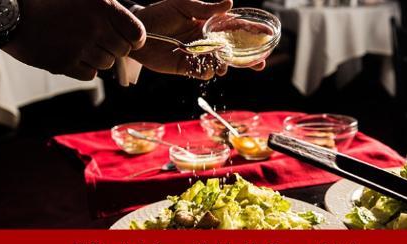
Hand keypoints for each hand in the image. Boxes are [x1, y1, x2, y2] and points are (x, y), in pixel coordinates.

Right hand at [3, 0, 145, 79]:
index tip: (128, 38)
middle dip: (114, 47)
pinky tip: (72, 55)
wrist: (12, 13)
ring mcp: (79, 47)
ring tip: (81, 45)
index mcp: (102, 6)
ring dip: (98, 57)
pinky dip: (85, 68)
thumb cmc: (49, 1)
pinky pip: (90, 75)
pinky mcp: (64, 64)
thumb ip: (109, 9)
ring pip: (107, 64)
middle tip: (100, 40)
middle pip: (122, 51)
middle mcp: (94, 27)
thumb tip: (134, 32)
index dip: (134, 38)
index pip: (136, 33)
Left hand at [130, 0, 265, 79]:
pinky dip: (209, 73)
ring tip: (223, 65)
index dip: (253, 30)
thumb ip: (205, 8)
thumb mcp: (182, 4)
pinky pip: (203, 73)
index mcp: (209, 23)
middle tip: (260, 63)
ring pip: (220, 64)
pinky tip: (209, 69)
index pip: (236, 26)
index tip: (269, 34)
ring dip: (226, 67)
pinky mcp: (186, 67)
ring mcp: (198, 55)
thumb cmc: (159, 13)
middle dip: (248, 58)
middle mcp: (207, 40)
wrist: (137, 32)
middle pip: (233, 50)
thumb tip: (230, 2)